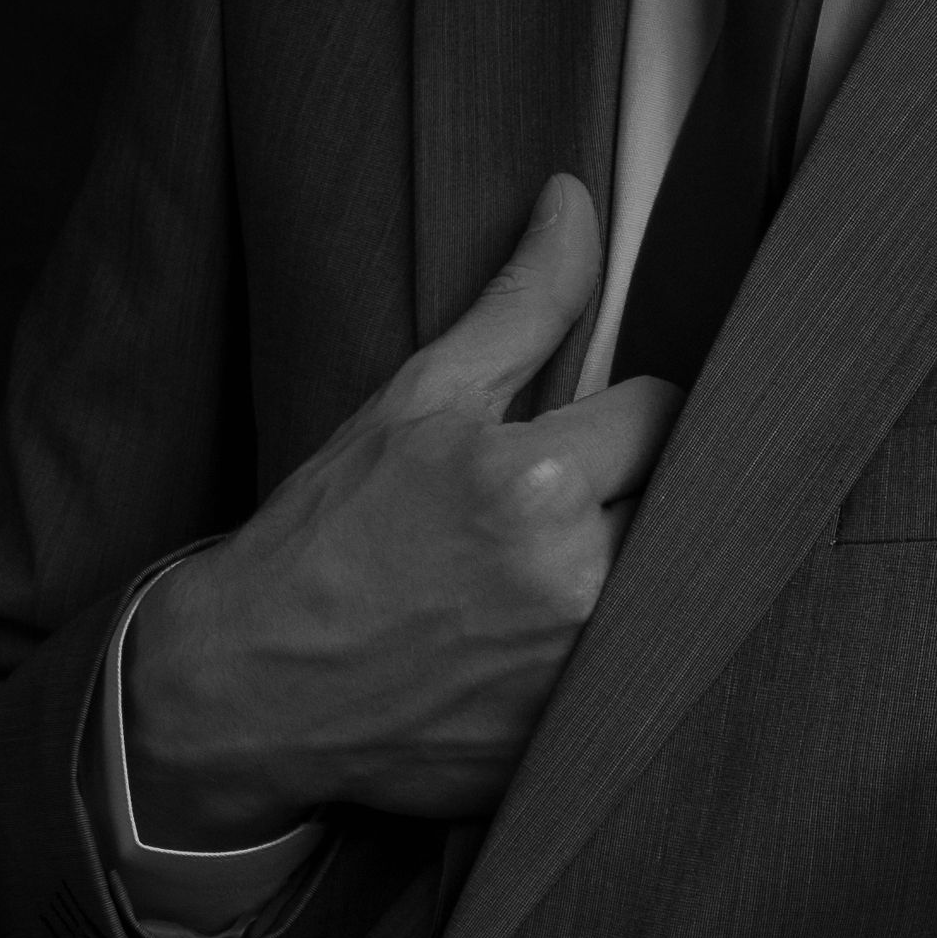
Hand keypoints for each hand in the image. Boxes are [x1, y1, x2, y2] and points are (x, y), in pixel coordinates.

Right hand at [123, 176, 675, 842]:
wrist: (249, 687)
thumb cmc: (329, 533)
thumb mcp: (416, 399)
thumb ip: (520, 304)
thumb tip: (574, 201)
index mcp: (535, 483)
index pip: (667, 411)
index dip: (627, 414)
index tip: (591, 430)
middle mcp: (572, 581)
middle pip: (687, 499)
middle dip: (642, 487)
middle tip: (577, 497)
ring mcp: (578, 672)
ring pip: (677, 583)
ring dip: (638, 563)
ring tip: (554, 565)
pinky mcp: (573, 736)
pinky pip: (644, 669)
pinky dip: (616, 645)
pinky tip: (539, 635)